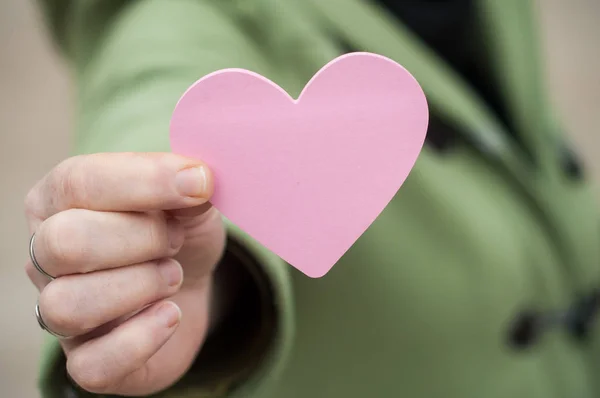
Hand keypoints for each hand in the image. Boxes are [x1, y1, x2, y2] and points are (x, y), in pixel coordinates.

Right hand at [24, 153, 225, 394]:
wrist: (188, 286)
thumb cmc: (176, 234)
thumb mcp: (188, 201)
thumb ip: (187, 186)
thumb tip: (194, 179)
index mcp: (60, 200)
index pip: (78, 181)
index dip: (145, 181)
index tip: (200, 185)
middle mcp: (46, 255)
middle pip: (64, 243)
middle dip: (140, 238)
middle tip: (176, 240)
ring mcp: (59, 311)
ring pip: (67, 306)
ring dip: (138, 287)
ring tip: (172, 276)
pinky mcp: (85, 358)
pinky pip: (92, 364)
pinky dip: (141, 339)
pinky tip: (170, 315)